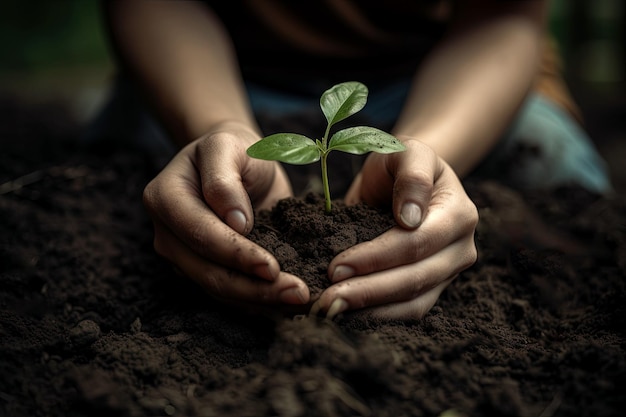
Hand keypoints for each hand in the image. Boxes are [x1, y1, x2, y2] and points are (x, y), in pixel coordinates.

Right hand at [142, 121, 309, 311]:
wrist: (235, 162)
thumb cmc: (233, 149)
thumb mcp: (229, 145)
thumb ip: (224, 179)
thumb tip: (236, 223)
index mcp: (166, 198)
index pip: (202, 234)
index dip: (237, 254)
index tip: (272, 267)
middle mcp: (167, 233)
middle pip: (208, 272)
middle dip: (254, 288)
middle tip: (297, 293)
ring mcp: (182, 256)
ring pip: (219, 289)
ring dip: (260, 301)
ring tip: (298, 301)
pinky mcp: (202, 271)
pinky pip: (229, 295)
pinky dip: (258, 303)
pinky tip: (287, 305)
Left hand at [312, 139, 477, 319]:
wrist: (405, 181)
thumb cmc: (401, 164)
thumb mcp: (407, 151)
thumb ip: (412, 174)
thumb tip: (411, 217)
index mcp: (459, 214)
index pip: (415, 243)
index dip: (376, 257)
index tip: (336, 266)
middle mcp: (462, 249)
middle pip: (415, 279)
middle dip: (368, 291)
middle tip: (328, 298)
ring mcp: (449, 273)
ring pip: (413, 304)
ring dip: (371, 312)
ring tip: (332, 312)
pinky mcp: (433, 289)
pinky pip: (408, 312)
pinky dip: (377, 318)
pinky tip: (346, 317)